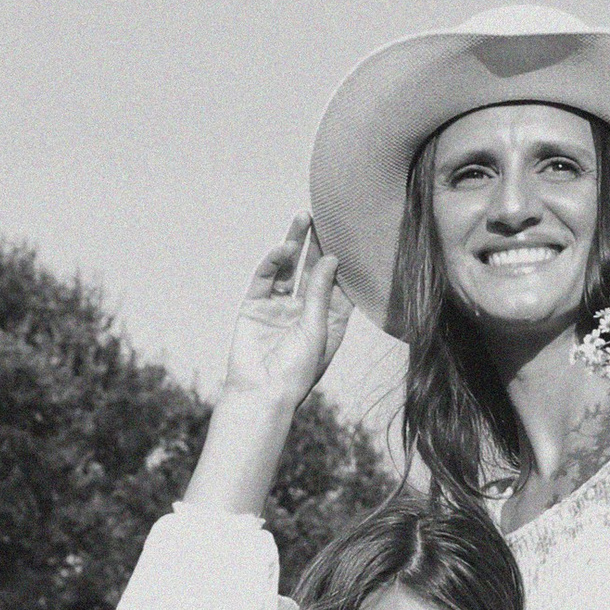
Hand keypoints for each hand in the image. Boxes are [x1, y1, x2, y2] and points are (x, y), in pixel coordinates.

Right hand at [220, 219, 348, 409]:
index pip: (338, 285)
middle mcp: (303, 312)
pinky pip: (265, 279)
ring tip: (304, 218)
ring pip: (288, 269)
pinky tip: (285, 247)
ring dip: (295, 244)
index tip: (354, 235)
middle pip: (312, 271)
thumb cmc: (297, 371)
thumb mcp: (317, 329)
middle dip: (318, 244)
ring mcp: (278, 308)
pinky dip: (274, 261)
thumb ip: (320, 293)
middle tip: (326, 216)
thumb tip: (331, 258)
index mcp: (327, 321)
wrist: (261, 394)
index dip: (344, 262)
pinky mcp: (255, 307)